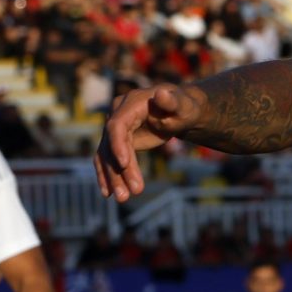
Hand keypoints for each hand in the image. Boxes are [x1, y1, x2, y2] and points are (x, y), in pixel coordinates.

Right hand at [94, 83, 204, 201]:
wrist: (179, 111)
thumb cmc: (184, 107)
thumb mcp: (183, 105)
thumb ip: (173, 101)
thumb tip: (161, 93)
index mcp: (131, 103)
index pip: (117, 125)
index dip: (118, 144)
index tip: (124, 164)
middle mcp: (117, 113)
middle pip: (111, 144)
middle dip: (119, 169)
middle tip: (129, 193)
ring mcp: (115, 127)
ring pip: (107, 155)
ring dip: (113, 177)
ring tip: (123, 198)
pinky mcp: (117, 141)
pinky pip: (107, 159)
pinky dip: (108, 175)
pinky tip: (109, 193)